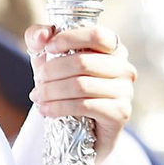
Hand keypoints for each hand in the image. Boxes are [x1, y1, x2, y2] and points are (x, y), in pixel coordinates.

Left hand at [24, 23, 135, 163]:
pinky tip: (45, 110)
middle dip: (52, 71)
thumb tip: (41, 35)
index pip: (96, 34)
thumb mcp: (50, 58)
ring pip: (81, 85)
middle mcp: (124, 67)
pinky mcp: (120, 113)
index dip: (70, 38)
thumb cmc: (67, 85)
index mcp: (113, 47)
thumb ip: (39, 38)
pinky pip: (85, 106)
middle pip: (83, 62)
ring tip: (38, 96)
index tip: (48, 48)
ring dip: (52, 91)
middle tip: (38, 80)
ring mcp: (125, 90)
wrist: (83, 130)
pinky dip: (59, 108)